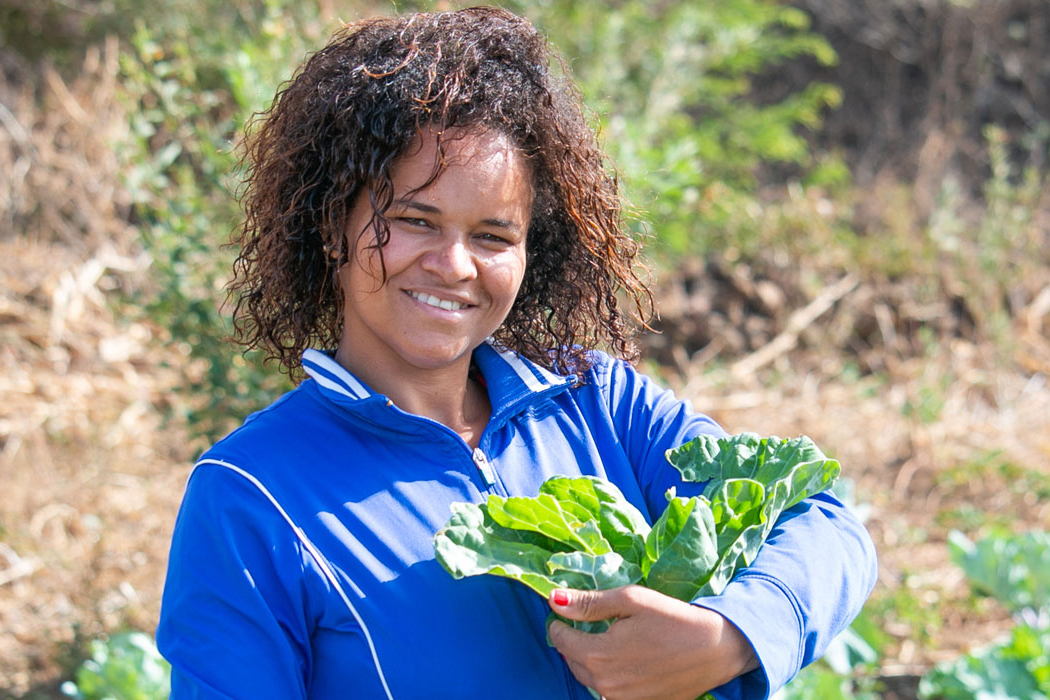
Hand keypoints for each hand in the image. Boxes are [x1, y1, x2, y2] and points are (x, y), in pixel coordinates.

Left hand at [547, 585, 758, 699]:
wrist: (716, 649)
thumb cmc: (673, 619)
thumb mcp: (631, 600)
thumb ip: (589, 603)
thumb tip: (553, 599)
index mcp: (598, 654)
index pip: (561, 639)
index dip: (560, 622)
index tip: (566, 612)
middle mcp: (605, 684)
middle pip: (572, 661)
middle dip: (572, 642)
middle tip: (584, 624)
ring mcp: (622, 699)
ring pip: (589, 679)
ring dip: (588, 660)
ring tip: (604, 640)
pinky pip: (609, 691)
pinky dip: (608, 676)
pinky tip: (624, 660)